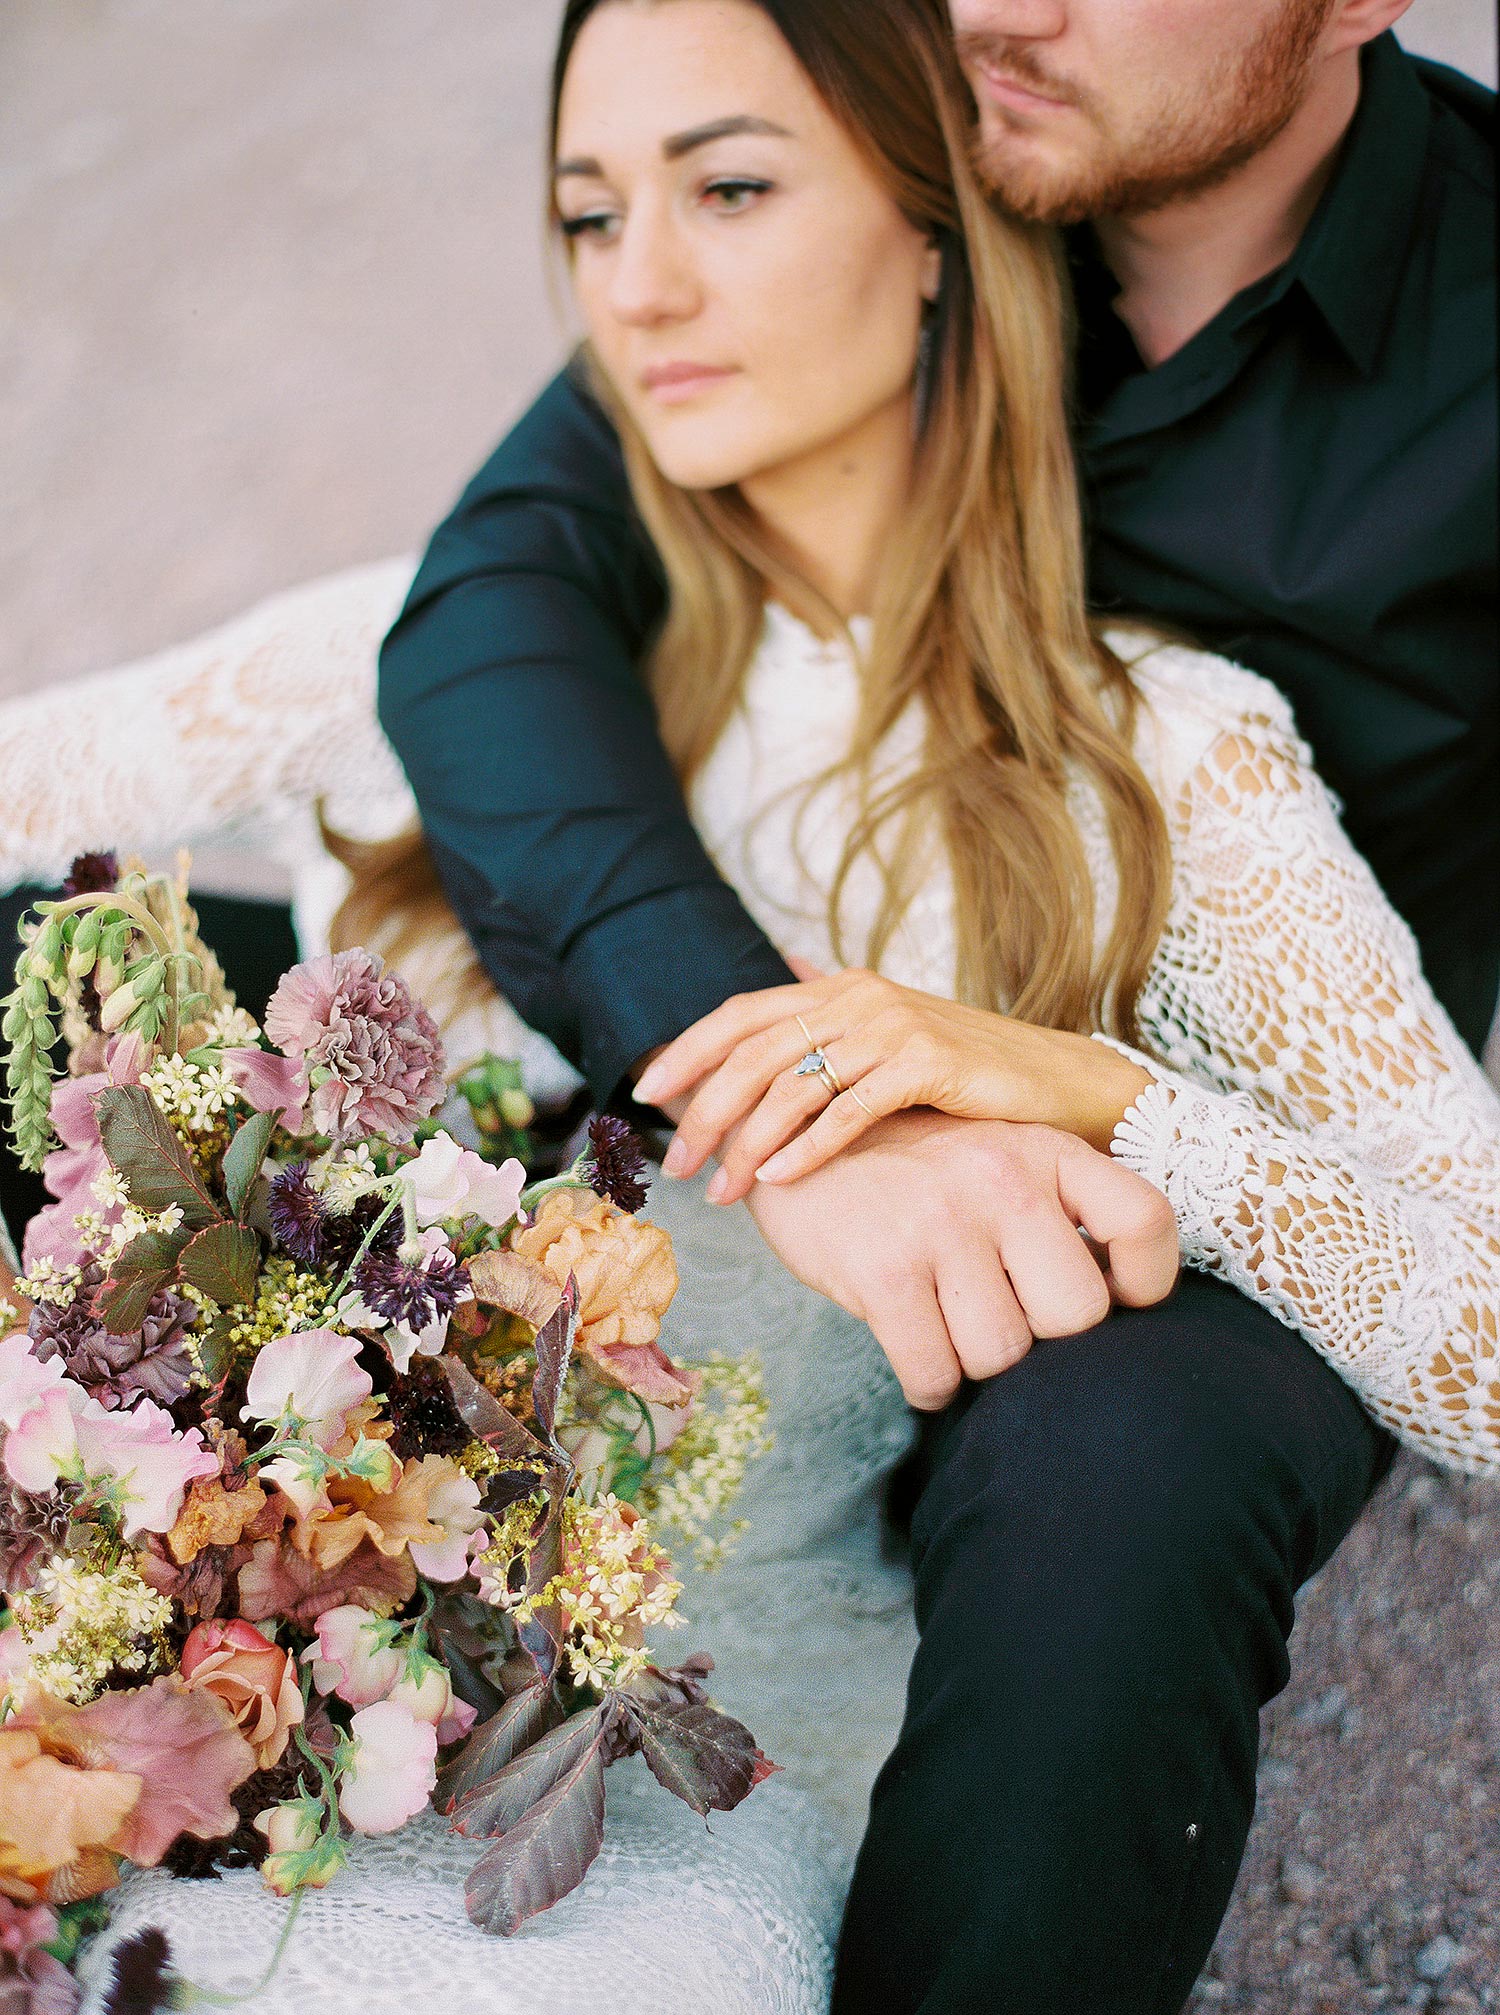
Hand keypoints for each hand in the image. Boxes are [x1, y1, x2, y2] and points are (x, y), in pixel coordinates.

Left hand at [634, 962, 1152, 1205]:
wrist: (1060, 1082)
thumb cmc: (966, 1073)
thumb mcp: (887, 1042)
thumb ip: (827, 1032)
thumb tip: (771, 995)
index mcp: (840, 988)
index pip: (742, 1013)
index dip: (688, 1049)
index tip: (646, 1093)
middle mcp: (859, 996)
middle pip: (755, 1052)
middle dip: (706, 1111)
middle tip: (677, 1163)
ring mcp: (894, 1027)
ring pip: (794, 1086)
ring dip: (749, 1143)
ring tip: (723, 1192)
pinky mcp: (928, 1064)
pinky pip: (849, 1110)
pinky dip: (809, 1148)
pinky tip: (781, 1181)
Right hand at [734, 1107, 1178, 1410]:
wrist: (785, 1140)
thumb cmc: (908, 1171)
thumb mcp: (991, 1157)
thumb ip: (1056, 1210)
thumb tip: (1117, 1304)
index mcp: (1042, 1149)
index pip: (1146, 1223)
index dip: (1144, 1284)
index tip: (1108, 1301)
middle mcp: (1002, 1178)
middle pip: (1079, 1315)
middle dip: (1040, 1336)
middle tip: (1001, 1318)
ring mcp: (942, 1223)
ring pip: (1003, 1355)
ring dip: (974, 1363)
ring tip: (947, 1329)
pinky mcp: (883, 1270)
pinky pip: (934, 1374)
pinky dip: (929, 1385)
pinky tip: (917, 1356)